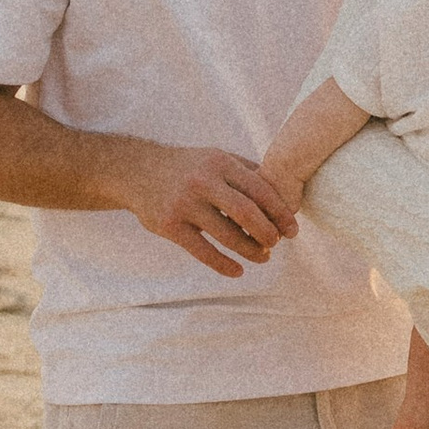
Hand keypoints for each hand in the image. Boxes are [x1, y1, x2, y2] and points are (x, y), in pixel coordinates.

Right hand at [118, 142, 297, 277]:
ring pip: (226, 235)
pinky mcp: (169, 225)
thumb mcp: (215, 157)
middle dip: (267, 232)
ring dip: (250, 250)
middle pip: (245, 212)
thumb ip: (246, 170)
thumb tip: (283, 190)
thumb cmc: (186, 166)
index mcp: (219, 163)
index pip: (259, 189)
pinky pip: (202, 251)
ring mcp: (184, 204)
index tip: (292, 230)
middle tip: (277, 244)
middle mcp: (202, 181)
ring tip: (262, 257)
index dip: (280, 212)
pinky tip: (237, 271)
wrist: (135, 170)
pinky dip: (223, 265)